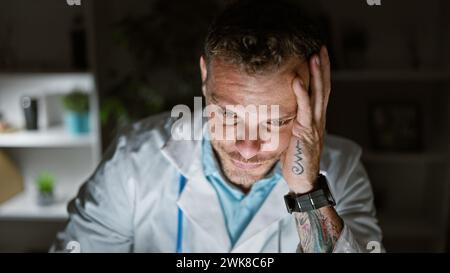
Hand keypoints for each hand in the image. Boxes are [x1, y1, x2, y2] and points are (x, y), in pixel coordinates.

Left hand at [281, 46, 330, 193]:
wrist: (302, 181)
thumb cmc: (296, 160)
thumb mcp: (295, 136)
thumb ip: (294, 121)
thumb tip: (284, 110)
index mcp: (316, 119)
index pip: (321, 91)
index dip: (322, 73)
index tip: (319, 55)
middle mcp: (318, 119)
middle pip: (324, 88)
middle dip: (322, 67)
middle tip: (320, 47)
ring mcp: (315, 126)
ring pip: (318, 95)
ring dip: (316, 74)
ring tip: (314, 56)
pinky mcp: (307, 133)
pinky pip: (304, 110)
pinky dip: (301, 94)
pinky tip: (296, 80)